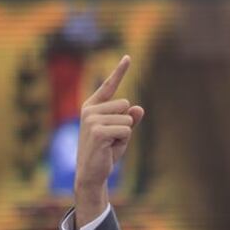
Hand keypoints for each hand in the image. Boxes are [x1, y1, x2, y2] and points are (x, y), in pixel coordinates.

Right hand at [73, 55, 144, 228]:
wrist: (91, 173)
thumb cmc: (106, 152)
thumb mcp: (121, 133)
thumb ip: (130, 119)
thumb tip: (139, 108)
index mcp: (93, 106)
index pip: (109, 86)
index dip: (119, 71)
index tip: (128, 57)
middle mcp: (90, 110)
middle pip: (126, 105)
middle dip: (125, 124)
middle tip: (111, 139)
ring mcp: (92, 119)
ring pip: (127, 120)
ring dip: (124, 135)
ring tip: (109, 144)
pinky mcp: (97, 130)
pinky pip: (126, 130)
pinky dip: (123, 141)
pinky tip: (109, 148)